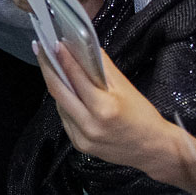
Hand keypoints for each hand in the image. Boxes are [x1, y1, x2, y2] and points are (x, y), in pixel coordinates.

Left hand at [38, 42, 184, 183]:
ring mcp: (82, 137)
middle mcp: (89, 125)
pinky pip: (65, 118)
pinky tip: (66, 91)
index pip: (77, 78)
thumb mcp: (126, 89)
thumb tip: (84, 48)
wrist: (154, 150)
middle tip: (40, 50)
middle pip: (58, 92)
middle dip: (48, 68)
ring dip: (55, 85)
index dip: (64, 59)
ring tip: (51, 67)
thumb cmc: (143, 116)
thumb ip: (103, 68)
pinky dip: (63, 102)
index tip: (55, 44)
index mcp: (104, 109)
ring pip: (59, 105)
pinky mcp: (79, 144)